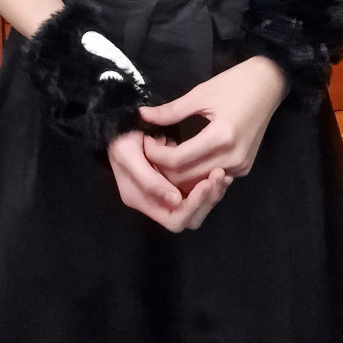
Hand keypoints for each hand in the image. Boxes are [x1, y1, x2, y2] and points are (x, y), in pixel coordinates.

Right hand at [107, 130, 231, 231]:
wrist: (119, 122)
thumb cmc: (122, 137)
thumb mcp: (129, 155)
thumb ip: (149, 181)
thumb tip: (176, 201)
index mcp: (141, 200)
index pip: (174, 220)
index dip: (192, 206)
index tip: (206, 183)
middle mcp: (156, 202)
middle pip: (189, 218)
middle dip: (206, 200)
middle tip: (219, 176)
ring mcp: (167, 191)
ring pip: (197, 206)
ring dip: (212, 192)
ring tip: (223, 173)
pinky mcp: (176, 180)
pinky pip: (197, 190)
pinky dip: (211, 184)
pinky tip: (221, 170)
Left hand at [136, 56, 287, 188]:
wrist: (268, 84)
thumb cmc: (234, 84)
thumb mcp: (200, 93)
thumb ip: (171, 110)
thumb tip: (143, 115)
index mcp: (221, 137)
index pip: (178, 160)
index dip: (155, 154)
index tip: (144, 142)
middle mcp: (233, 158)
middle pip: (186, 178)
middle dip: (163, 168)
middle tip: (151, 151)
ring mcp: (240, 166)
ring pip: (199, 182)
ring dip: (179, 174)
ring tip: (166, 154)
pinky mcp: (244, 168)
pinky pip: (213, 178)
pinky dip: (196, 173)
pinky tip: (186, 159)